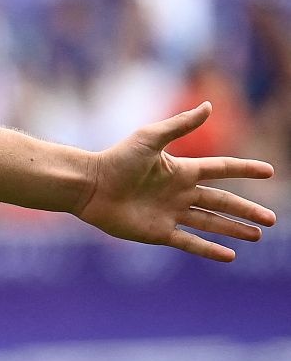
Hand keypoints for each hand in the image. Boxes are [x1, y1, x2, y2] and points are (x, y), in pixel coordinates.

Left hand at [76, 103, 275, 260]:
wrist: (89, 185)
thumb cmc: (116, 159)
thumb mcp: (150, 138)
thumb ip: (180, 125)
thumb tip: (209, 105)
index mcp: (180, 170)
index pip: (220, 169)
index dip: (244, 169)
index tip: (269, 171)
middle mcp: (179, 193)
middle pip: (221, 201)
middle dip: (246, 210)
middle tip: (272, 220)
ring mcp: (169, 213)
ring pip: (210, 222)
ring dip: (233, 229)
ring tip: (257, 235)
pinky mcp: (158, 232)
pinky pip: (189, 242)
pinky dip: (209, 249)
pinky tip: (229, 255)